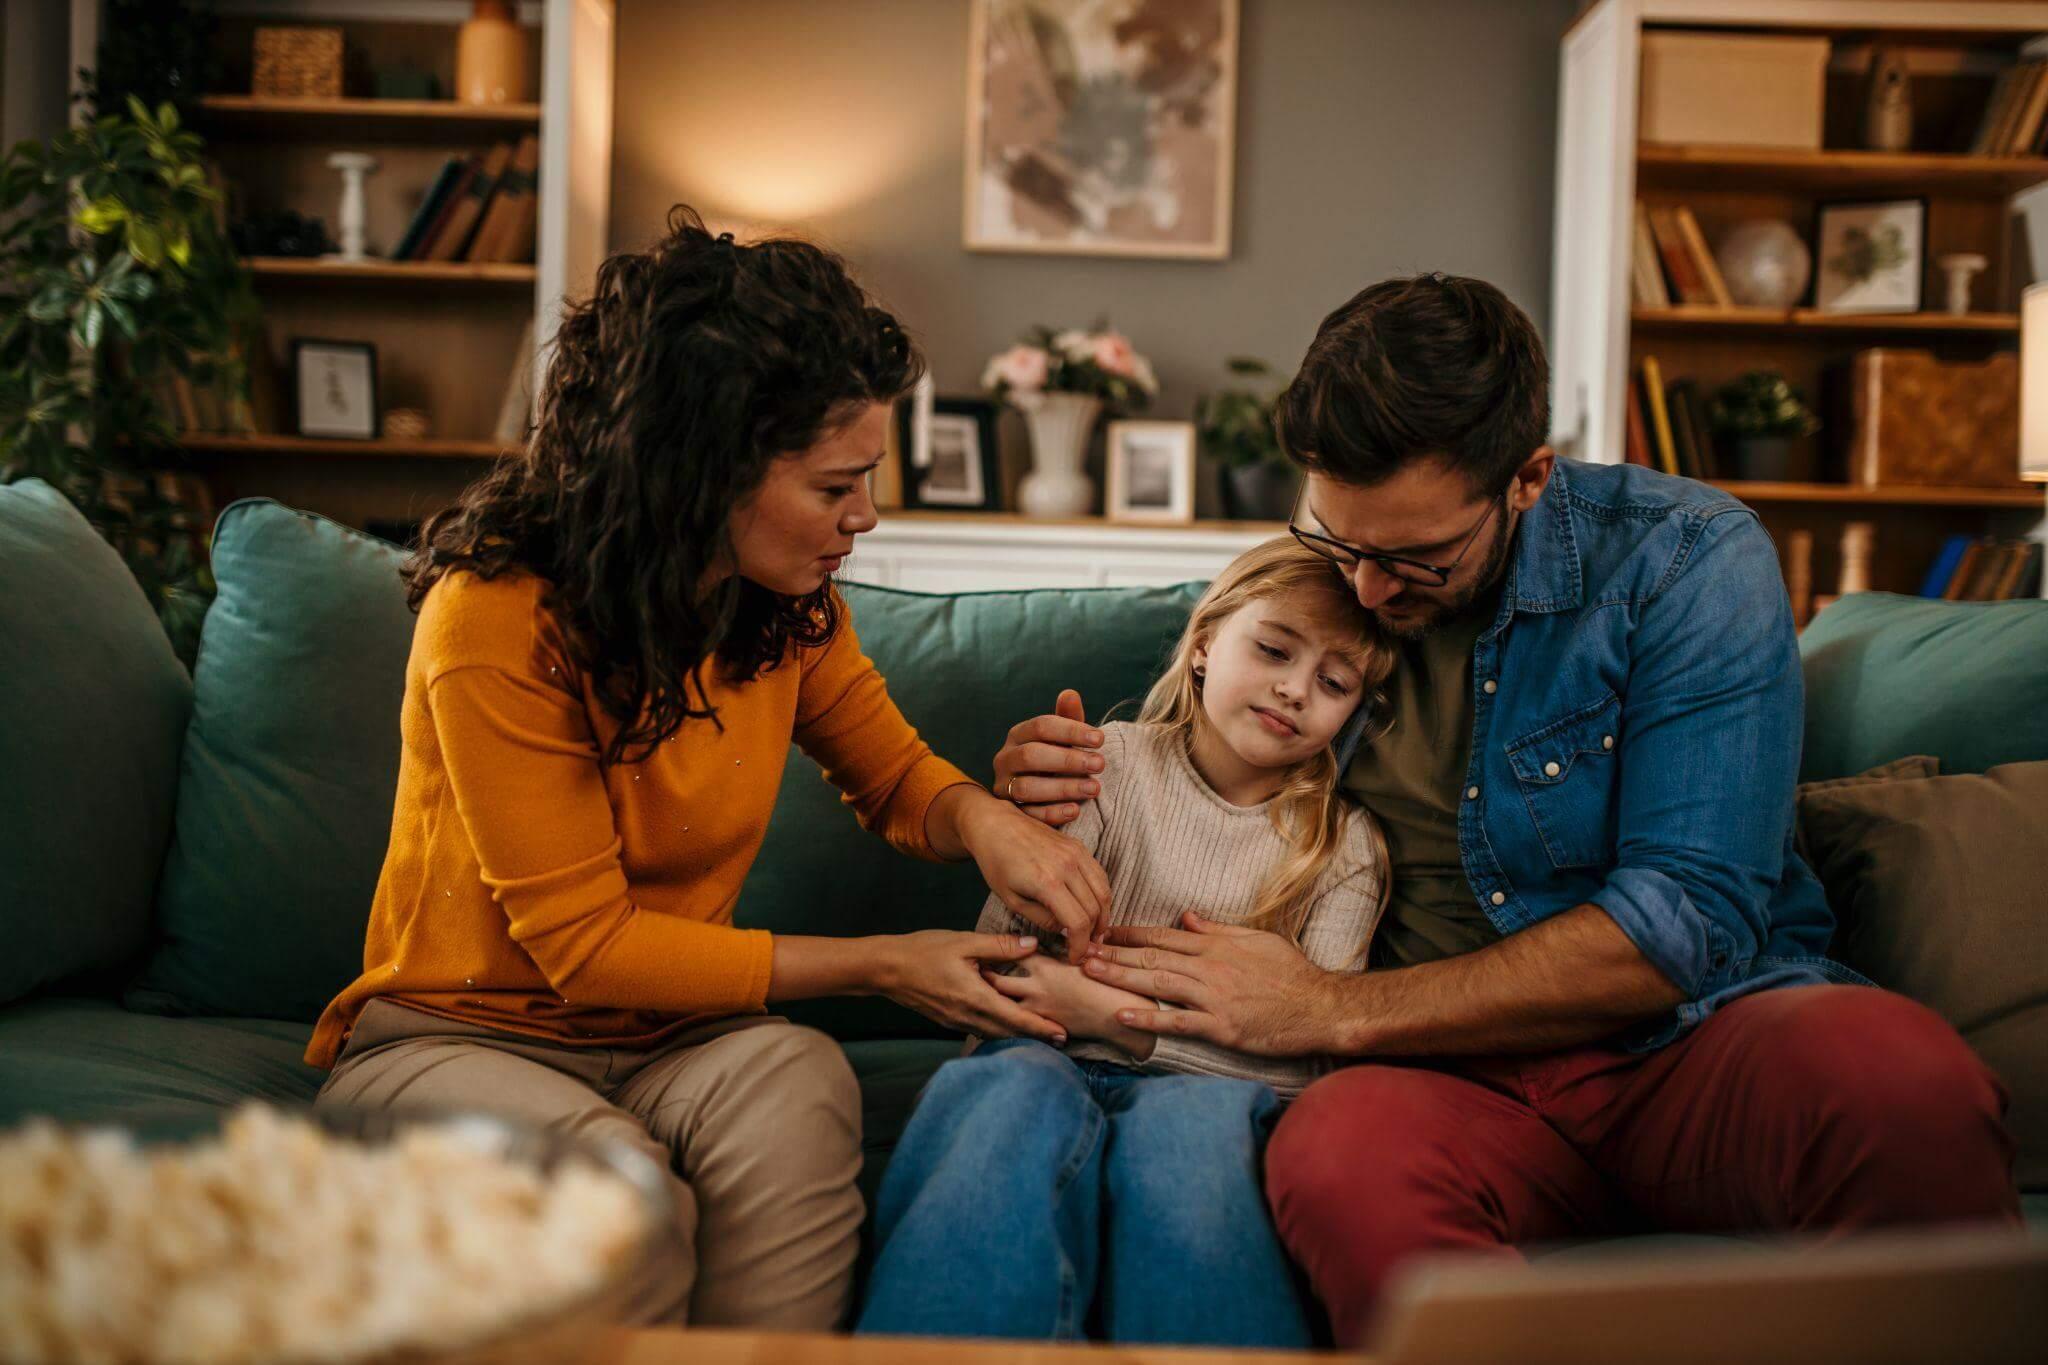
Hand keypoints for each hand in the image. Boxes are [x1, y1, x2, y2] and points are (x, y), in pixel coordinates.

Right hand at [878, 930, 1067, 1043]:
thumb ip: (1000, 946)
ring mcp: (957, 1021)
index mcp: (975, 997)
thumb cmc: (923, 951)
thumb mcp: (964, 942)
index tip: (1063, 1034)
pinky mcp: (949, 1020)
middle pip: (1009, 1032)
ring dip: (1018, 1035)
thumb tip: (1033, 945)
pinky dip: (999, 1030)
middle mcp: (968, 1015)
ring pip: (995, 1034)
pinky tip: (1008, 1025)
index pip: (1015, 1018)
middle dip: (1036, 1036)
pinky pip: (981, 1030)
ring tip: (1041, 1035)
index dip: (1041, 1028)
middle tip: (1063, 1039)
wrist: (887, 969)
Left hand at [959, 793, 1110, 961]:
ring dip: (1102, 915)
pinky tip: (1092, 908)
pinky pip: (1100, 875)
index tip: (1075, 957)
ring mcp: (1076, 853)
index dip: (1080, 946)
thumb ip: (1042, 919)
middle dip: (1093, 934)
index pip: (1078, 923)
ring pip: (1103, 892)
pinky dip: (1101, 895)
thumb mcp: (1012, 899)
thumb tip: (1065, 931)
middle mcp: (1067, 865)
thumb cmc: (997, 862)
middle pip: (1095, 909)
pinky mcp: (1079, 846)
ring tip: (1093, 932)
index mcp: (1048, 882)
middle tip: (1086, 948)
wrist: (995, 824)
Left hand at [985, 957, 1155, 1057]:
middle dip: (985, 978)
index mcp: (1046, 968)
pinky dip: (1003, 1022)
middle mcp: (1036, 989)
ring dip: (990, 1003)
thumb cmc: (1109, 983)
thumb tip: (1062, 934)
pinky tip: (995, 1019)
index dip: (1000, 948)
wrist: (1117, 1016)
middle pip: (999, 982)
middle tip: (971, 973)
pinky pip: (1015, 1026)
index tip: (987, 946)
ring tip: (976, 997)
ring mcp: (1037, 1011)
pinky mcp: (1043, 1028)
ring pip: (1003, 1007)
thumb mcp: (1089, 958)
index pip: (1014, 953)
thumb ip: (1068, 948)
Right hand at [992, 689, 1104, 827]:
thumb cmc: (1057, 759)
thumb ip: (1068, 719)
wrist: (1042, 794)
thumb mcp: (1063, 739)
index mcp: (1018, 735)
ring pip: (1026, 787)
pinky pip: (1028, 815)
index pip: (1041, 726)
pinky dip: (1052, 813)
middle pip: (1031, 756)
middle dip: (1068, 760)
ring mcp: (1004, 787)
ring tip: (1094, 788)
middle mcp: (1005, 759)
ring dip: (1063, 788)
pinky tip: (1076, 810)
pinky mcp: (1010, 813)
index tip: (1100, 739)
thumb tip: (1070, 693)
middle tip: (1100, 764)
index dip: (1071, 730)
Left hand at [1082, 913, 1346, 1055]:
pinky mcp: (1221, 1026)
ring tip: (1089, 972)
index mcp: (1216, 946)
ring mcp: (1214, 997)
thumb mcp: (1257, 939)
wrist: (1320, 1007)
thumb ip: (1218, 928)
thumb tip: (1187, 915)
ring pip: (1158, 983)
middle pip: (1152, 957)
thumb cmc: (1292, 974)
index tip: (1103, 930)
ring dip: (1120, 977)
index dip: (1130, 933)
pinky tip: (1121, 1014)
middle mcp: (1210, 967)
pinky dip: (1148, 1018)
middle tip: (1080, 949)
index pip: (1163, 935)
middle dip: (1113, 953)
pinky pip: (1177, 1021)